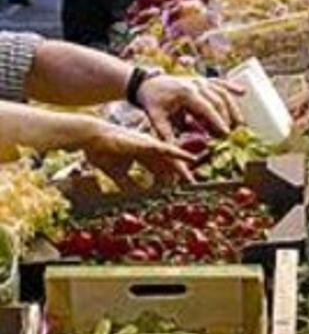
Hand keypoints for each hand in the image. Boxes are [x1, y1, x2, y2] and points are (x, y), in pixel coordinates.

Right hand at [79, 120, 195, 188]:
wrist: (91, 138)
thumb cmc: (101, 152)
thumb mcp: (117, 173)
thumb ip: (127, 183)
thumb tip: (137, 195)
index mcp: (143, 155)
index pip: (159, 170)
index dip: (167, 181)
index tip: (175, 193)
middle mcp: (149, 149)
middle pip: (168, 165)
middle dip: (178, 177)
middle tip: (190, 188)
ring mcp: (150, 145)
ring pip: (171, 159)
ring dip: (182, 170)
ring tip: (192, 181)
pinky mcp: (148, 142)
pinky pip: (168, 149)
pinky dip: (180, 154)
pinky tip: (192, 159)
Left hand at [138, 75, 243, 142]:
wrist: (147, 84)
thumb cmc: (152, 102)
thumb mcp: (157, 119)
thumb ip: (167, 135)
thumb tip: (175, 152)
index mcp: (186, 93)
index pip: (207, 108)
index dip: (218, 121)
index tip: (226, 134)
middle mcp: (196, 84)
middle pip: (218, 101)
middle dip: (227, 118)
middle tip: (233, 134)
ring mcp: (201, 81)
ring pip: (222, 92)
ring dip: (233, 107)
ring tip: (240, 123)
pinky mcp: (203, 80)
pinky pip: (220, 82)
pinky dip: (232, 87)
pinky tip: (243, 92)